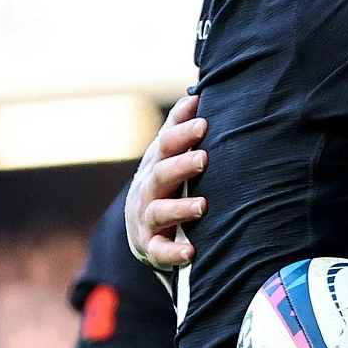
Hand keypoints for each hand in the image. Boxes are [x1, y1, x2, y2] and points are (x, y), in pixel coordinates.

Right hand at [125, 94, 209, 269]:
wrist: (142, 231)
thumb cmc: (165, 185)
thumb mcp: (167, 157)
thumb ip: (179, 128)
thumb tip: (196, 94)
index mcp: (155, 164)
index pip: (165, 144)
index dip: (182, 133)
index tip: (204, 123)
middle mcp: (147, 190)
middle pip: (161, 174)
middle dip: (181, 166)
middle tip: (204, 158)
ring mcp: (147, 219)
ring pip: (159, 212)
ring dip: (180, 209)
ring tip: (203, 206)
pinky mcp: (151, 248)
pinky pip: (160, 252)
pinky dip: (174, 253)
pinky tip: (191, 252)